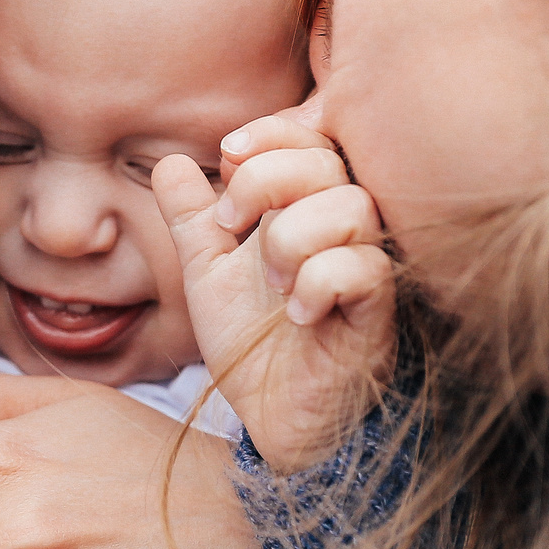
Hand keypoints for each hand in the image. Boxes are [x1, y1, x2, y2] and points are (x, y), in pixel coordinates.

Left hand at [155, 108, 396, 473]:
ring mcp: (367, 268)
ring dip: (292, 237)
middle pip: (329, 161)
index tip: (226, 157)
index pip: (310, 136)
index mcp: (308, 208)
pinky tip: (297, 315)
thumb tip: (169, 163)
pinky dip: (317, 284)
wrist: (271, 416)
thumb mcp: (207, 273)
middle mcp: (344, 230)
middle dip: (269, 181)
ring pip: (352, 208)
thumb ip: (191, 219)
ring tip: (271, 282)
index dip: (271, 133)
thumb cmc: (251, 343)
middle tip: (232, 224)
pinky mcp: (379, 312)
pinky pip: (364, 269)